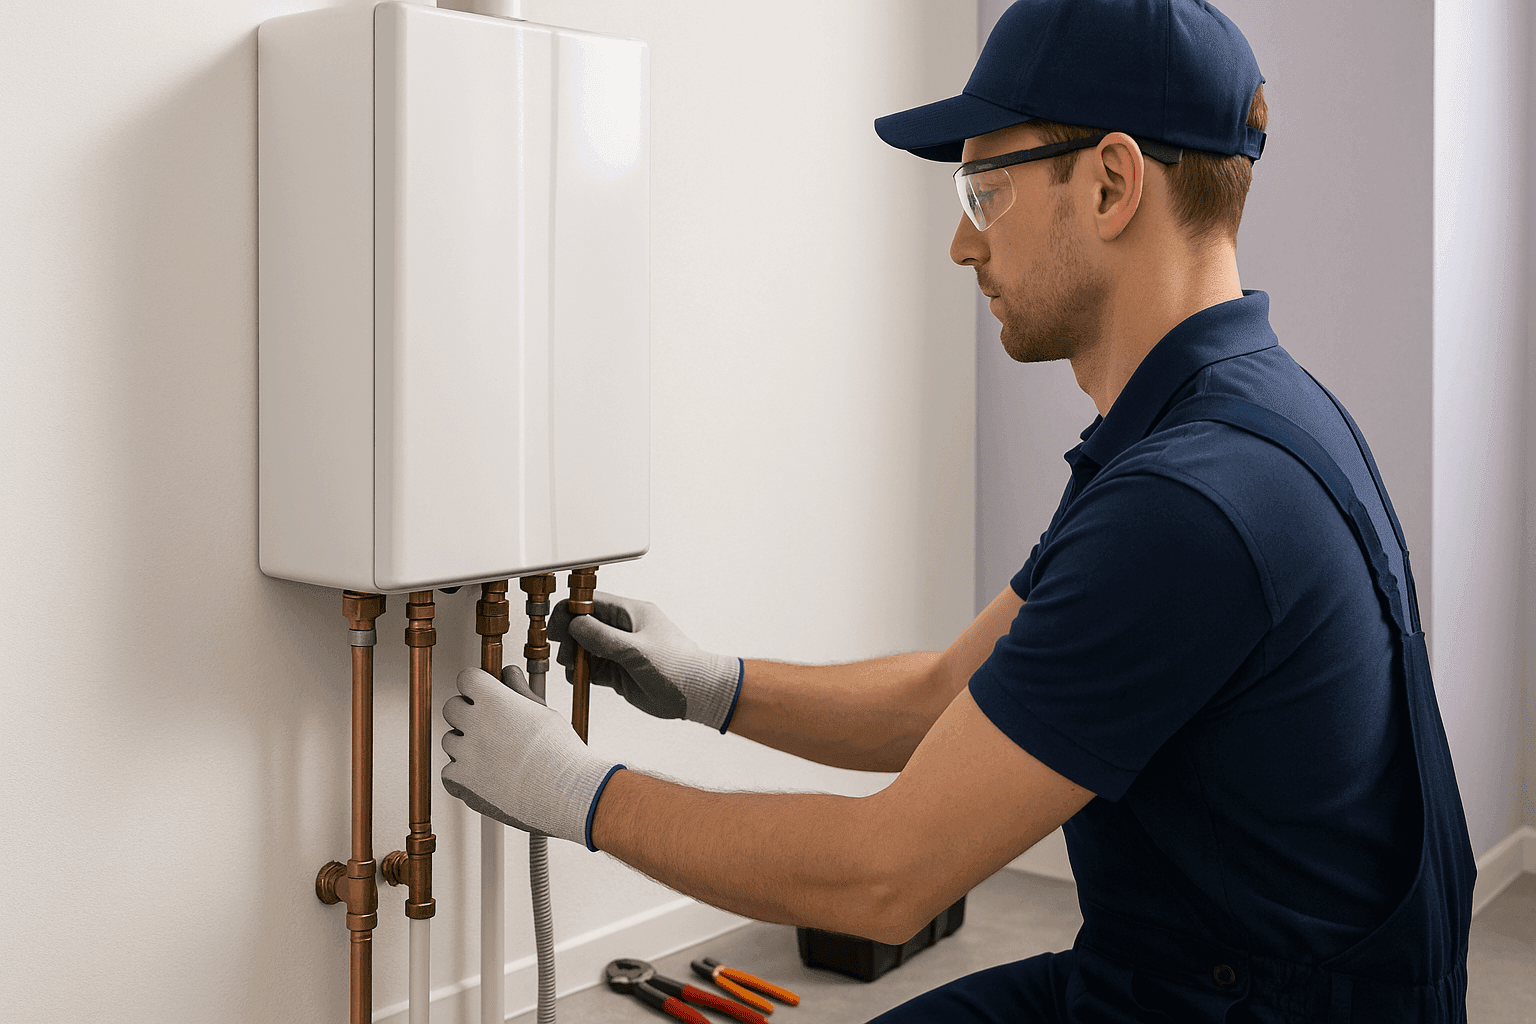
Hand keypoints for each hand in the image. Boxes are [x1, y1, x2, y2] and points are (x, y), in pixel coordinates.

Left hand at [441, 666, 622, 848]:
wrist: (564, 794)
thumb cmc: (560, 754)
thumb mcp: (543, 712)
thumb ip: (519, 690)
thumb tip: (509, 673)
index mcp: (494, 701)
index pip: (466, 678)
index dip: (477, 685)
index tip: (484, 694)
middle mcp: (474, 723)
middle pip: (452, 707)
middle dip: (467, 713)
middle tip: (489, 726)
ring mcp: (464, 753)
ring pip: (450, 740)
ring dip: (464, 745)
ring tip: (494, 756)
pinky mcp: (460, 781)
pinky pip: (449, 771)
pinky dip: (463, 774)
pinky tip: (486, 775)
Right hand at [549, 591, 742, 732]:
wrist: (697, 694)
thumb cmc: (678, 667)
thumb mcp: (637, 650)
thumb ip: (603, 638)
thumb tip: (575, 625)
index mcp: (631, 613)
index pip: (592, 603)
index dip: (571, 612)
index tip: (558, 626)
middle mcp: (623, 630)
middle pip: (584, 625)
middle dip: (570, 637)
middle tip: (565, 651)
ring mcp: (620, 651)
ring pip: (585, 648)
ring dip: (574, 656)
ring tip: (573, 666)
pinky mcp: (618, 672)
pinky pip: (592, 668)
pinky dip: (581, 672)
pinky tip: (578, 677)